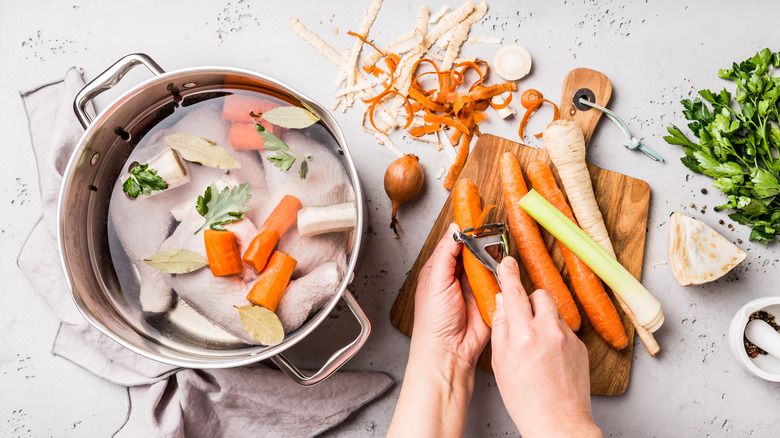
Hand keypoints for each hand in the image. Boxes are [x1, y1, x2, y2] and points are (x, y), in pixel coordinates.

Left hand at [411, 222, 490, 369]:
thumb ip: (446, 254)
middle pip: (474, 251)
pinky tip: (503, 270)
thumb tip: (454, 229)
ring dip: (493, 259)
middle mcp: (457, 276)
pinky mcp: (489, 298)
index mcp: (440, 269)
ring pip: (488, 264)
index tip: (476, 214)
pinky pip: (499, 281)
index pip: (454, 243)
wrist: (449, 351)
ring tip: (498, 249)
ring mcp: (474, 287)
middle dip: (483, 242)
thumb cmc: (434, 322)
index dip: (465, 230)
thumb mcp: (435, 281)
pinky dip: (502, 276)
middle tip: (493, 230)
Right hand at [491, 257, 600, 437]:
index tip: (506, 262)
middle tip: (522, 321)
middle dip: (529, 302)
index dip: (509, 274)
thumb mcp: (500, 362)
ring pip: (553, 311)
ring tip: (536, 344)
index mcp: (523, 335)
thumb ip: (501, 327)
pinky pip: (565, 328)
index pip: (514, 292)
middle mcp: (548, 331)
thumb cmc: (526, 399)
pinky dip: (555, 335)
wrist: (558, 423)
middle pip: (539, 295)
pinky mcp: (581, 346)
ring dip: (543, 318)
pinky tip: (549, 356)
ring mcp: (568, 338)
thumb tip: (503, 302)